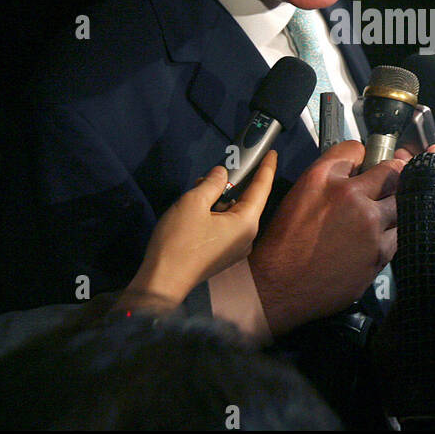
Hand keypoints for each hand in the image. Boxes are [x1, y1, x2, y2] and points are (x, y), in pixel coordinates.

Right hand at [121, 150, 276, 308]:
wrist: (162, 281)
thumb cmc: (180, 240)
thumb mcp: (194, 203)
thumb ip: (212, 184)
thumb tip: (222, 173)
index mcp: (247, 223)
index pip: (262, 188)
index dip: (266, 168)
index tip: (272, 152)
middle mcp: (247, 237)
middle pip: (247, 201)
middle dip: (236, 183)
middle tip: (225, 166)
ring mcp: (236, 249)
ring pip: (234, 213)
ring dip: (222, 198)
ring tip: (202, 185)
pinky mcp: (222, 255)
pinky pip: (226, 226)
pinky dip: (217, 212)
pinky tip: (200, 205)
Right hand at [249, 140, 401, 336]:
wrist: (279, 286)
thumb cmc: (285, 242)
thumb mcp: (299, 194)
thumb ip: (329, 174)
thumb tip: (357, 163)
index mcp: (326, 179)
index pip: (359, 149)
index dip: (366, 154)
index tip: (371, 161)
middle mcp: (352, 198)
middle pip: (392, 173)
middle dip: (393, 174)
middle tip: (388, 181)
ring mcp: (370, 227)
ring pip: (400, 204)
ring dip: (392, 206)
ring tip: (377, 215)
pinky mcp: (379, 254)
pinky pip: (398, 234)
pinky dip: (390, 233)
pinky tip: (373, 238)